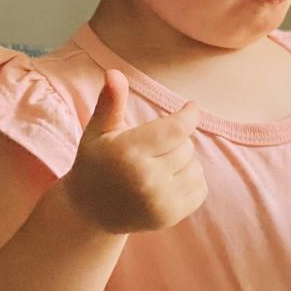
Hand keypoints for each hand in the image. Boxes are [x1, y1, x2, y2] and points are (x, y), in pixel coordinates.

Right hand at [63, 69, 208, 233]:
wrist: (89, 212)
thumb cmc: (97, 162)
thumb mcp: (98, 131)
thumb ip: (110, 102)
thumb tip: (114, 73)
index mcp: (128, 153)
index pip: (177, 128)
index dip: (189, 114)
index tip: (190, 107)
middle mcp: (145, 180)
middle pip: (186, 146)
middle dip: (175, 141)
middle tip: (152, 149)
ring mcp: (159, 202)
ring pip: (195, 166)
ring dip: (183, 162)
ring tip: (157, 167)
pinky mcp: (170, 217)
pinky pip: (201, 187)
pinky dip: (190, 181)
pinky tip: (166, 183)